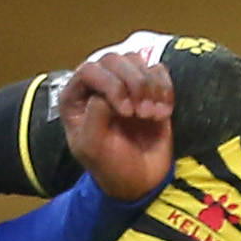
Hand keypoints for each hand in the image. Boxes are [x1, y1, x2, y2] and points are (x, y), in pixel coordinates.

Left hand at [56, 48, 173, 203]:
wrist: (141, 181)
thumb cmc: (111, 166)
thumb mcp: (93, 147)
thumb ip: (94, 115)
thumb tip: (108, 93)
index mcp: (76, 97)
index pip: (89, 70)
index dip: (110, 84)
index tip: (125, 112)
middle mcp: (98, 85)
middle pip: (114, 59)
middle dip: (133, 83)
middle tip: (141, 114)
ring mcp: (124, 85)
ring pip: (137, 60)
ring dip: (149, 86)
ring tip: (151, 114)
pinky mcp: (149, 89)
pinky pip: (158, 71)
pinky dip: (165, 89)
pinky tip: (162, 113)